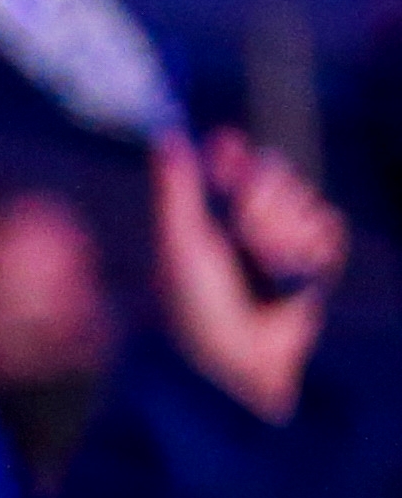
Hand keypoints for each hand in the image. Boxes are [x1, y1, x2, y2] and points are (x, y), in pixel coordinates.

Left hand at [153, 129, 345, 421]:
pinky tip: (292, 268)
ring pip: (305, 201)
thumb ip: (177, 190)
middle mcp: (248, 228)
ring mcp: (284, 245)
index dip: (233, 155)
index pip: (232, 170)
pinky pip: (329, 229)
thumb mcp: (181, 243)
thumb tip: (167, 137)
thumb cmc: (196, 306)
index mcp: (211, 221)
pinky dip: (311, 246)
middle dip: (262, 198)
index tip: (224, 143)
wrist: (238, 360)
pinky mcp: (315, 265)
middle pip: (276, 178)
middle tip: (243, 227)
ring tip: (266, 261)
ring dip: (284, 227)